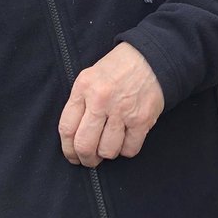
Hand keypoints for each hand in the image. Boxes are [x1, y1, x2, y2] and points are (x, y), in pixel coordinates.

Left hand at [58, 42, 164, 165]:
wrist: (150, 57)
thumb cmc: (117, 69)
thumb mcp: (89, 77)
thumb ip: (79, 104)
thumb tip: (73, 138)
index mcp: (84, 88)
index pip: (67, 129)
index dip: (67, 149)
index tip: (72, 156)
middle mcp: (101, 100)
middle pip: (85, 145)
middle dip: (86, 159)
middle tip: (89, 160)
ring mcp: (122, 111)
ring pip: (107, 151)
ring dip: (107, 154)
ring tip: (110, 146)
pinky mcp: (142, 119)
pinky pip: (129, 149)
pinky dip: (126, 149)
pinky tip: (126, 139)